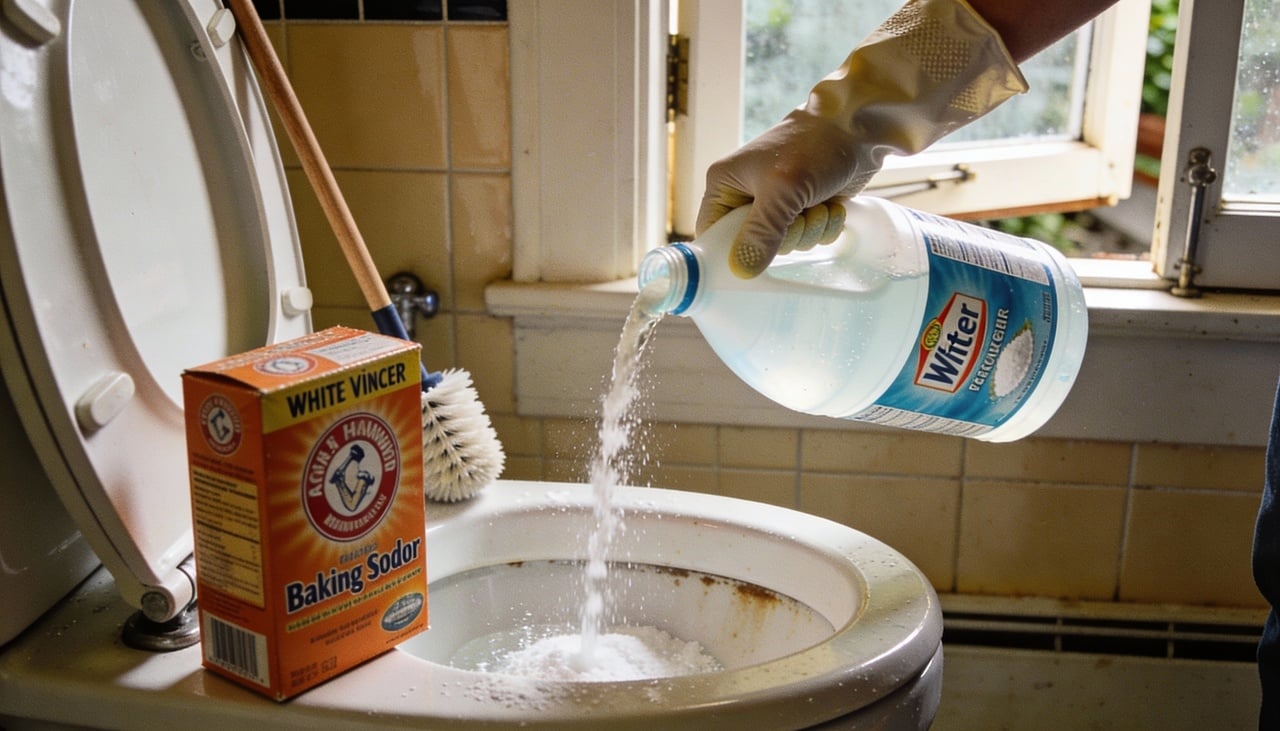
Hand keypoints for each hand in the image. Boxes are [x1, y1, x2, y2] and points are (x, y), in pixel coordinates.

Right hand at [695, 110, 861, 278]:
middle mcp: (745, 197)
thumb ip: (761, 232)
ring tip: (818, 201)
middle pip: (753, 246)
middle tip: (799, 212)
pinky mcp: (801, 210)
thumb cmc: (812, 146)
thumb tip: (740, 271)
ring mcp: (775, 205)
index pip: (711, 235)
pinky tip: (830, 204)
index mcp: (725, 186)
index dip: (731, 251)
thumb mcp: (782, 190)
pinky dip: (824, 226)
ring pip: (786, 245)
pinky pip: (808, 238)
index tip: (759, 253)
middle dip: (786, 235)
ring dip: (810, 229)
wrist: (854, 128)